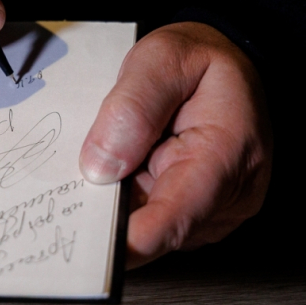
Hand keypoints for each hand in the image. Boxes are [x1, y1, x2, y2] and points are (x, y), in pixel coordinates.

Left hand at [79, 23, 272, 267]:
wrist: (230, 63)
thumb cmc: (199, 60)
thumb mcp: (161, 58)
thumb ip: (132, 107)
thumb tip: (100, 166)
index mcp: (225, 155)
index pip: (173, 222)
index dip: (125, 242)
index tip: (86, 245)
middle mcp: (231, 196)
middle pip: (157, 234)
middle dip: (112, 218)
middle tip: (74, 191)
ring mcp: (219, 211)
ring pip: (153, 233)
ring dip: (123, 208)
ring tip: (114, 160)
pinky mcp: (203, 215)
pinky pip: (157, 223)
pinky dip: (132, 204)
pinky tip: (125, 172)